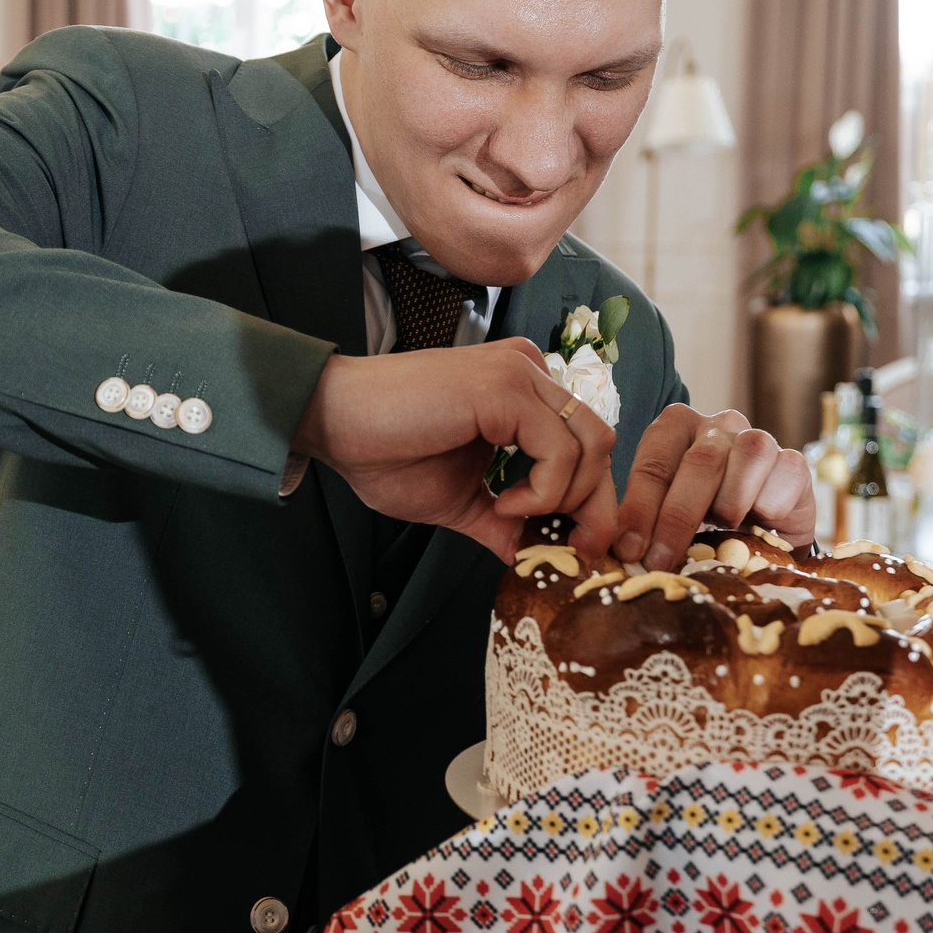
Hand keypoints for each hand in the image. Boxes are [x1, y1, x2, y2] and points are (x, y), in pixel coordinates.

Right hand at [293, 338, 617, 561]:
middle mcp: (528, 373)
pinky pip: (560, 450)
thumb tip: (535, 559)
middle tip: (567, 548)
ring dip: (564, 499)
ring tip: (511, 513)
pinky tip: (503, 500)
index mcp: (521, 393)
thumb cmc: (383, 451)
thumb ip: (503, 522)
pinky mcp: (507, 387)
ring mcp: (520, 374)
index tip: (569, 545)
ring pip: (592, 445)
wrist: (332, 421)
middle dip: (593, 507)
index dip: (588, 501)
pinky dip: (544, 490)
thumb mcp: (458, 500)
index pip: (585, 445)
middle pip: (600, 444)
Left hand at [612, 404, 815, 569]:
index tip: (629, 551)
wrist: (759, 531)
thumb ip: (641, 524)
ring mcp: (759, 439)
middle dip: (677, 518)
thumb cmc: (702, 518)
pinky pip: (785, 476)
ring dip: (731, 504)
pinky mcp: (794, 462)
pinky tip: (761, 522)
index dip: (640, 510)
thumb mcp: (665, 517)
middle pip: (699, 462)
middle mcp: (718, 425)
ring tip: (723, 529)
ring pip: (747, 459)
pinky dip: (770, 506)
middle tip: (661, 561)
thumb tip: (614, 551)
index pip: (654, 463)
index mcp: (675, 428)